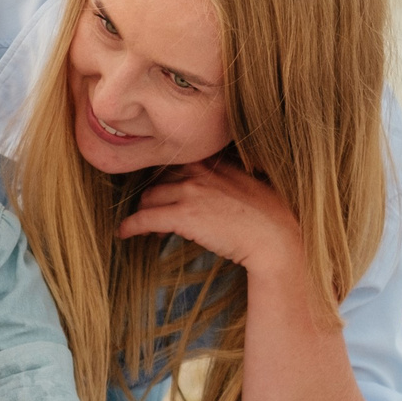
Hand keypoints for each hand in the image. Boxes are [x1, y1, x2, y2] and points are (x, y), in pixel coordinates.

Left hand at [114, 157, 302, 273]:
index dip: (169, 178)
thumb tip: (220, 189)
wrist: (277, 238)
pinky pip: (145, 218)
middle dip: (154, 196)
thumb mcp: (251, 186)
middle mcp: (200, 172)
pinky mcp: (182, 217)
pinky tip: (124, 232)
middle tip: (153, 212)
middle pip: (161, 180)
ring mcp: (190, 192)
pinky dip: (130, 226)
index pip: (180, 163)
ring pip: (150, 198)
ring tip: (142, 226)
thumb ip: (230, 179)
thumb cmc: (271, 217)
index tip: (165, 190)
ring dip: (144, 211)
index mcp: (216, 162)